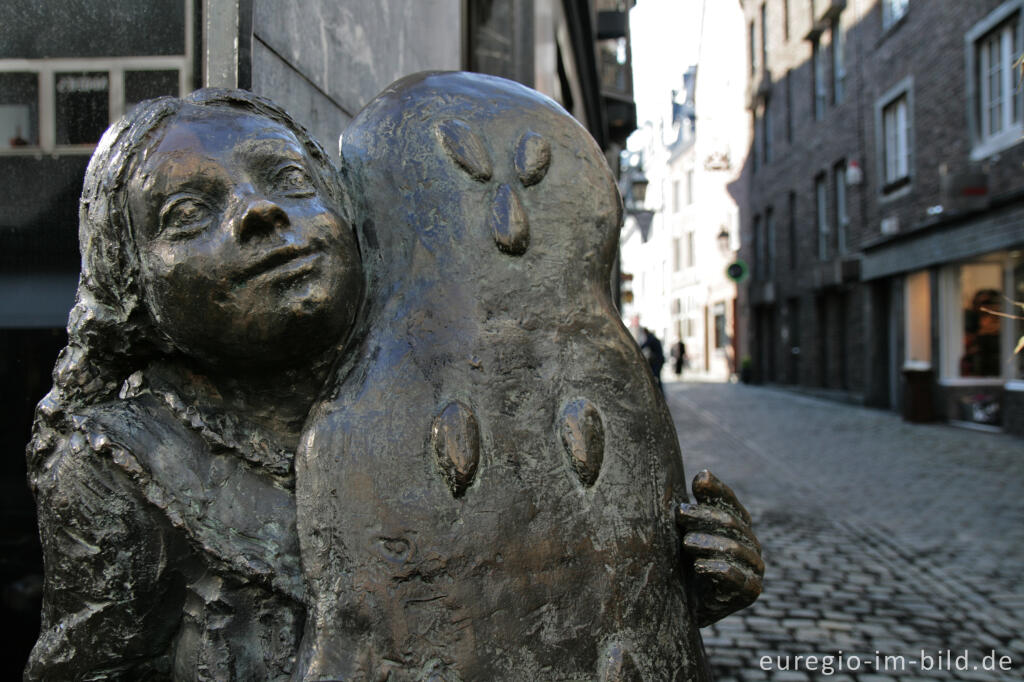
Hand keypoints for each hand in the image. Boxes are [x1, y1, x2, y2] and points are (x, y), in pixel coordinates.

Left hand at [677, 469, 762, 626]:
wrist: (683, 604)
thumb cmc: (682, 560)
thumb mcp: (686, 531)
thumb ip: (694, 506)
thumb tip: (704, 474)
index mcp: (736, 522)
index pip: (729, 500)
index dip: (716, 490)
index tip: (697, 483)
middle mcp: (750, 541)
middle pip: (731, 521)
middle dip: (703, 515)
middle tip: (679, 514)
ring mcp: (754, 566)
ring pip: (734, 547)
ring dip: (706, 542)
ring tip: (685, 542)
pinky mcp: (751, 590)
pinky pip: (737, 577)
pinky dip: (716, 569)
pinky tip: (698, 566)